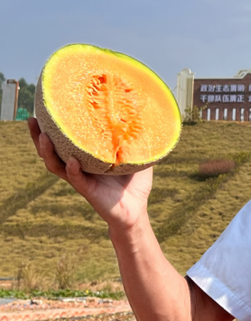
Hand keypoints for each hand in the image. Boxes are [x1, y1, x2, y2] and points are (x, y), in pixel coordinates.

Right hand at [28, 118, 152, 230]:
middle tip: (32, 120)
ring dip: (48, 151)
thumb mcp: (138, 156)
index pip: (66, 140)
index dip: (54, 127)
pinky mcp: (88, 191)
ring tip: (44, 137)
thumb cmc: (135, 183)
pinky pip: (76, 180)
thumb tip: (147, 116)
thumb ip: (139, 140)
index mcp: (88, 156)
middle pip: (51, 150)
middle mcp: (79, 166)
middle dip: (38, 136)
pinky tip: (72, 162)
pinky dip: (73, 171)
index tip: (46, 109)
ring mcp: (81, 179)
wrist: (136, 210)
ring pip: (56, 165)